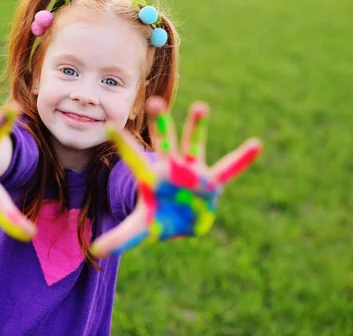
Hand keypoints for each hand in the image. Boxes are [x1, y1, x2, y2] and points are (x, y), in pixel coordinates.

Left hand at [91, 97, 261, 256]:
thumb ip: (120, 238)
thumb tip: (95, 251)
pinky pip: (229, 168)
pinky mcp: (212, 181)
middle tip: (154, 102)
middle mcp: (171, 168)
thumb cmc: (159, 218)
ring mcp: (192, 172)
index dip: (122, 144)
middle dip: (161, 124)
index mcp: (151, 177)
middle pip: (164, 142)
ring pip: (194, 145)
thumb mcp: (139, 228)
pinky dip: (242, 159)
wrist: (183, 221)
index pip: (133, 158)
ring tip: (200, 107)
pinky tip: (256, 144)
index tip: (108, 126)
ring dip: (197, 128)